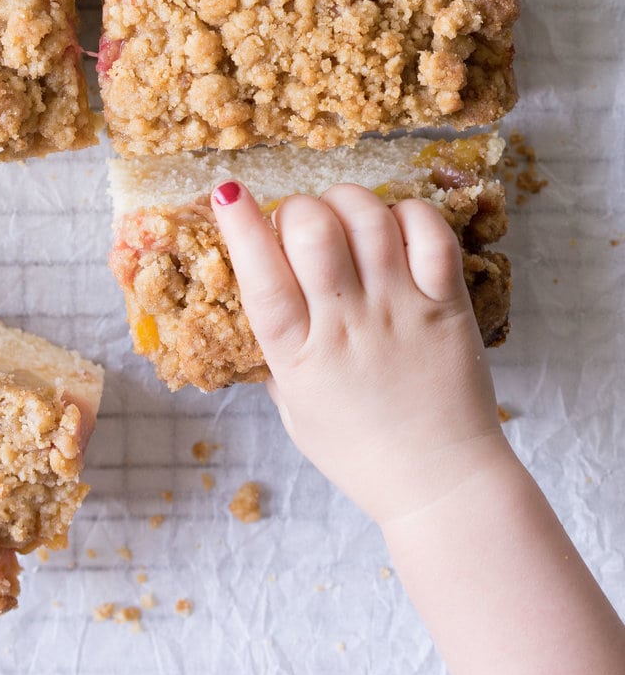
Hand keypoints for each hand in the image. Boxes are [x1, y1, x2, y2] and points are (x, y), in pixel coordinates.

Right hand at [211, 181, 511, 524]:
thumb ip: (277, 354)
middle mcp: (347, 325)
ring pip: (369, 218)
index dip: (239, 225)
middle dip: (297, 208)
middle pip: (313, 230)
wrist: (440, 484)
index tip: (227, 191)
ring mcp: (400, 310)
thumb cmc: (360, 452)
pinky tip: (395, 228)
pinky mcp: (446, 304)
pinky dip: (408, 213)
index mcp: (300, 356)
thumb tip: (259, 298)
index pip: (261, 276)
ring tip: (346, 217)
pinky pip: (430, 232)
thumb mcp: (295, 410)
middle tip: (301, 223)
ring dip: (348, 202)